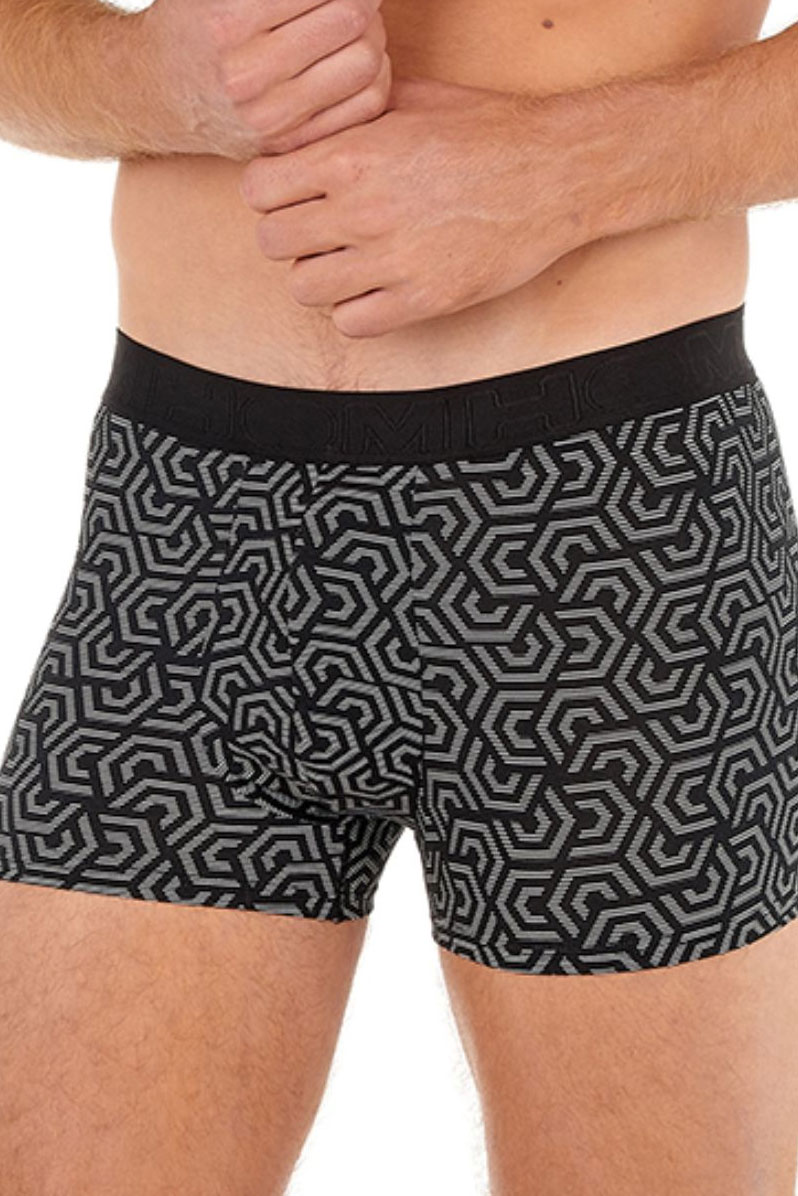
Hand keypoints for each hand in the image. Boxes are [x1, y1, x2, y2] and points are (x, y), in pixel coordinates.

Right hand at [141, 0, 392, 159]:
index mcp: (226, 22)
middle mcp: (249, 76)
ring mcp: (273, 118)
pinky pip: (366, 104)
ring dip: (373, 31)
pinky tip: (354, 56)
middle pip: (351, 18)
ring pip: (365, 61)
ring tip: (355, 20)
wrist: (156, 95)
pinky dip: (375, 72)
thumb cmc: (191, 24)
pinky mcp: (292, 143)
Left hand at [238, 75, 584, 337]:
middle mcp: (363, 210)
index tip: (291, 194)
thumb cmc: (492, 133)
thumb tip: (311, 126)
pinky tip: (375, 290)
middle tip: (317, 231)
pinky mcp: (423, 299)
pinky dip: (355, 311)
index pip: (258, 188)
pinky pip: (352, 324)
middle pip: (272, 241)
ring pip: (305, 288)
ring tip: (346, 264)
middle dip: (288, 235)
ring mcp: (392, 260)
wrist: (557, 172)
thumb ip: (352, 117)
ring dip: (319, 277)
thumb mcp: (412, 100)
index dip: (270, 192)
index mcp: (352, 155)